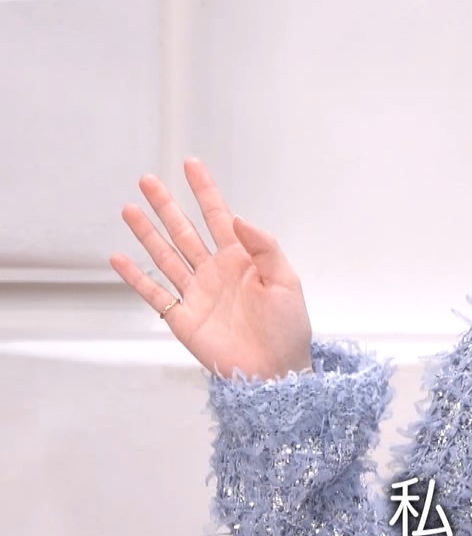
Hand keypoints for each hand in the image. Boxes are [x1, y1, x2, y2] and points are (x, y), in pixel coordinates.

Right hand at [110, 158, 313, 379]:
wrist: (275, 371)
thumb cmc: (288, 328)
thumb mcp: (285, 281)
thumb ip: (264, 247)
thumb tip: (237, 217)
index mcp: (242, 259)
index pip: (218, 216)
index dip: (204, 191)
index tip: (190, 164)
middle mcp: (215, 271)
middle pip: (184, 230)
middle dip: (166, 205)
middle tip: (147, 180)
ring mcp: (196, 293)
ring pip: (165, 255)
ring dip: (147, 233)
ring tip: (129, 209)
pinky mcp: (182, 318)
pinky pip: (154, 293)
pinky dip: (135, 277)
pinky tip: (119, 258)